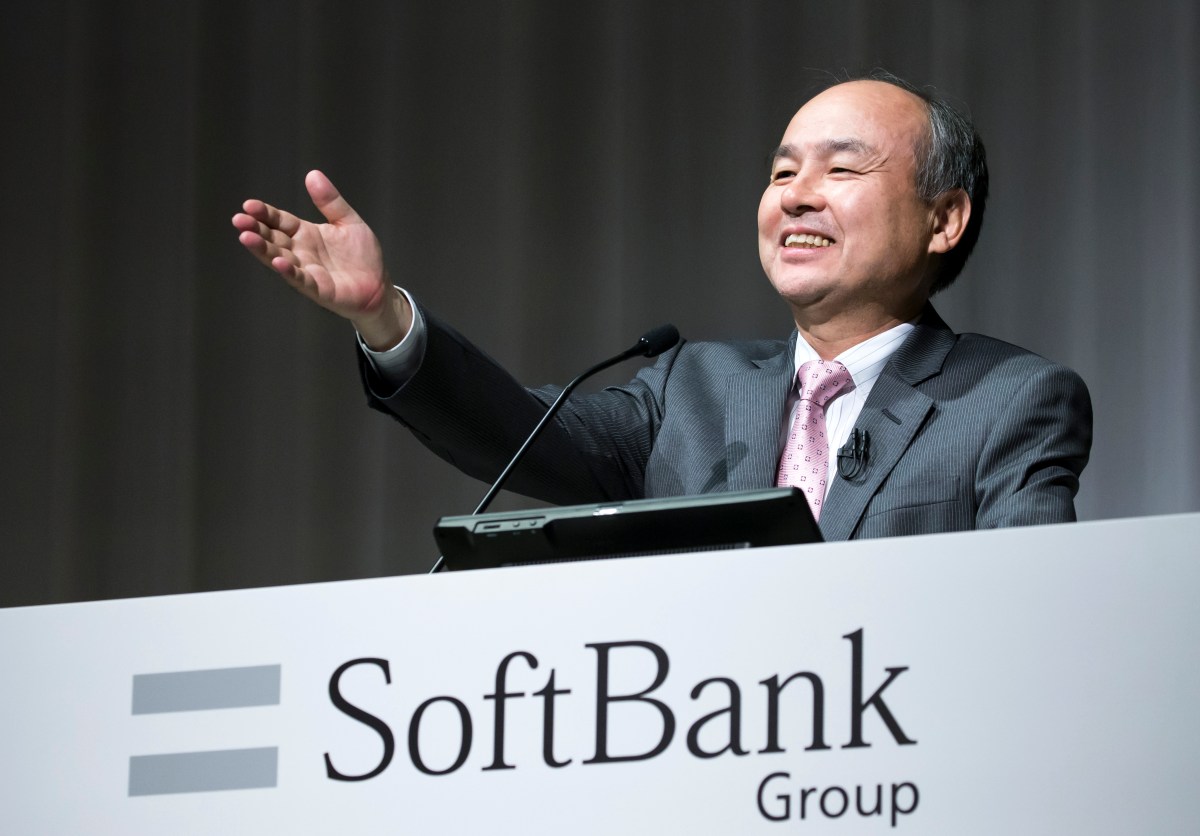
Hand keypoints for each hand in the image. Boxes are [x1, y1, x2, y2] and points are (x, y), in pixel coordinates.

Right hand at [232, 170, 410, 347]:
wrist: (378, 286)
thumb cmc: (362, 255)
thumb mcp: (348, 221)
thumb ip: (330, 201)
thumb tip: (313, 174)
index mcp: (306, 234)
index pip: (280, 221)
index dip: (265, 213)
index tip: (249, 205)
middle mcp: (301, 252)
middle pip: (273, 239)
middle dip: (256, 229)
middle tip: (239, 220)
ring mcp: (307, 271)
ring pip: (279, 259)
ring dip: (263, 249)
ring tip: (246, 237)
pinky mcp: (318, 289)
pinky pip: (301, 279)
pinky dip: (289, 271)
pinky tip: (278, 262)